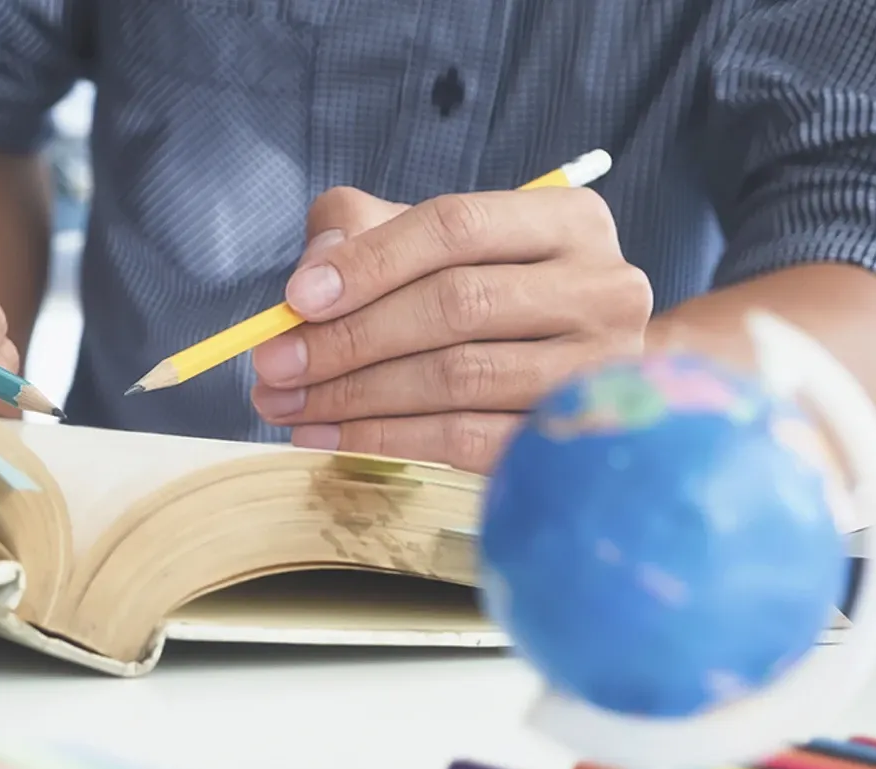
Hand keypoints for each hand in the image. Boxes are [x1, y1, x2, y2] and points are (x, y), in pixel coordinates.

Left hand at [248, 185, 653, 471]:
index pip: (455, 226)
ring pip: (459, 377)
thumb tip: (312, 274)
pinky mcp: (571, 437)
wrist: (553, 373)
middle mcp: (602, 287)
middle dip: (349, 338)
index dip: (368, 262)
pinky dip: (386, 440)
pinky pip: (467, 441)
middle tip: (273, 365)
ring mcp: (597, 367)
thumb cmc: (472, 292)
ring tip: (286, 405)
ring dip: (355, 396)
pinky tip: (327, 438)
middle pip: (457, 304)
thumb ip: (359, 231)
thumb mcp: (419, 240)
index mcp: (567, 220)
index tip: (295, 300)